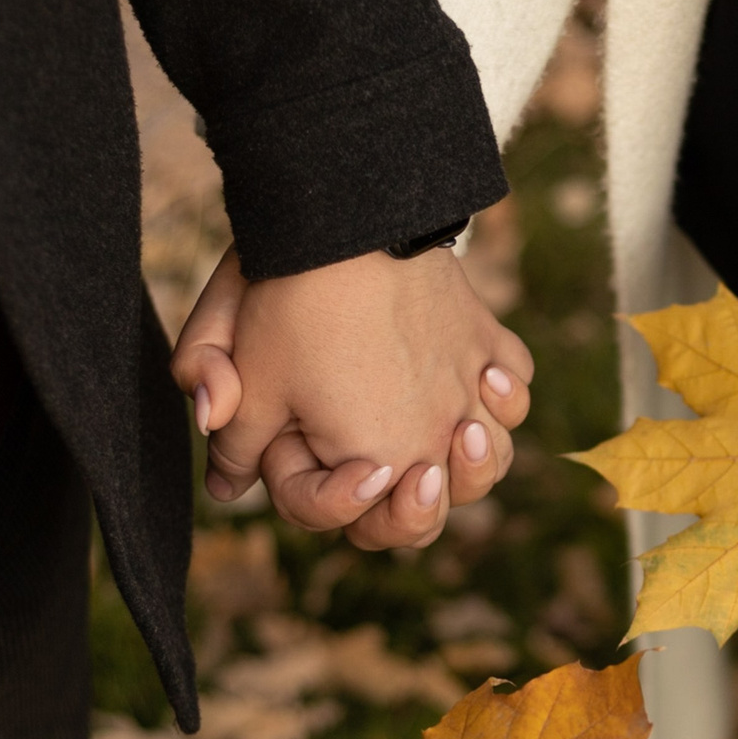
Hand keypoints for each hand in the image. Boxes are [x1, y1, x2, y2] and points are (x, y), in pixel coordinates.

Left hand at [172, 245, 533, 550]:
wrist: (349, 217)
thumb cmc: (294, 304)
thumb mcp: (251, 380)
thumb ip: (234, 446)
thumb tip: (222, 486)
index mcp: (383, 461)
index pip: (365, 521)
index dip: (326, 502)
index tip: (315, 460)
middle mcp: (440, 434)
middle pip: (441, 507)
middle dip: (410, 507)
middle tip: (388, 474)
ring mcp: (473, 386)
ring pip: (495, 454)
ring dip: (473, 459)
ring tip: (447, 436)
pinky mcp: (487, 337)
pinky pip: (515, 380)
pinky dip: (503, 390)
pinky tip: (481, 381)